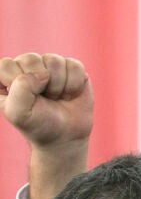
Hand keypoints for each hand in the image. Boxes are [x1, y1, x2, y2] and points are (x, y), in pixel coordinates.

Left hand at [0, 52, 93, 198]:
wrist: (66, 139)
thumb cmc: (38, 129)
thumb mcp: (18, 113)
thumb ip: (19, 90)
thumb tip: (41, 73)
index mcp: (6, 77)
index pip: (7, 64)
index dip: (20, 84)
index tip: (26, 103)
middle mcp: (26, 68)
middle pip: (32, 59)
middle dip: (41, 85)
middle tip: (44, 102)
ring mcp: (49, 67)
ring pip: (54, 60)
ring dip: (59, 86)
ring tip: (57, 100)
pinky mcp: (72, 70)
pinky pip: (74, 65)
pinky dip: (74, 83)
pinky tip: (70, 95)